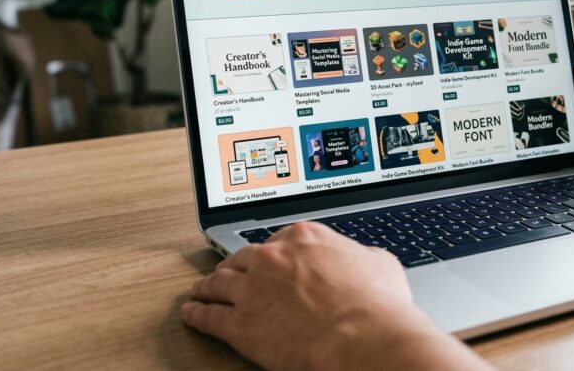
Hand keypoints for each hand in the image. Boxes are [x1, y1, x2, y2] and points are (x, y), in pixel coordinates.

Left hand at [182, 222, 487, 369]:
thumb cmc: (376, 305)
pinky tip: (192, 314)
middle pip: (244, 258)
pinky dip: (196, 314)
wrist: (362, 336)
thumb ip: (362, 257)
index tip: (271, 258)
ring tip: (200, 289)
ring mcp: (252, 289)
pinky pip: (207, 316)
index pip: (281, 239)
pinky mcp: (238, 323)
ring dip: (207, 286)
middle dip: (235, 266)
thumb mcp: (381, 265)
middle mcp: (273, 257)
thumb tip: (365, 260)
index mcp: (306, 237)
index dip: (274, 252)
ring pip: (218, 282)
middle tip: (228, 272)